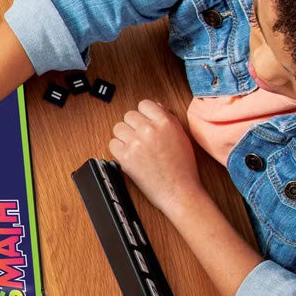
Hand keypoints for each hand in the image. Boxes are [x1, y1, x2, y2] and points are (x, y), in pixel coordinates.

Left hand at [107, 100, 203, 217]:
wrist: (178, 191)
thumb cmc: (183, 167)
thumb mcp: (181, 136)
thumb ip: (168, 118)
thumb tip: (156, 106)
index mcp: (165, 122)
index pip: (144, 104)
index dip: (144, 114)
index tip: (144, 122)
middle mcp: (149, 130)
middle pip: (129, 115)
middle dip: (133, 125)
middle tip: (140, 137)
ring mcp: (136, 143)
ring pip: (118, 128)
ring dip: (124, 136)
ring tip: (135, 146)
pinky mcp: (125, 156)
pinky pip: (112, 144)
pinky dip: (118, 149)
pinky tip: (129, 155)